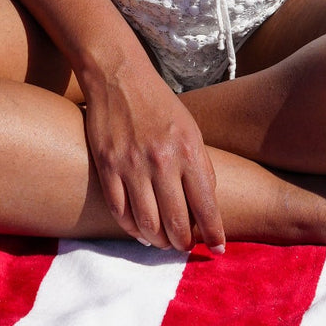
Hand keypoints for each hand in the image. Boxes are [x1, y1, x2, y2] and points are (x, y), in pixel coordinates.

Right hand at [80, 51, 224, 254]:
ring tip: (163, 242)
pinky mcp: (107, 165)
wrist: (119, 76)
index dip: (213, 234)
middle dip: (182, 244)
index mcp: (188, 150)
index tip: (218, 250)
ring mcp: (132, 164)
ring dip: (157, 241)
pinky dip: (131, 228)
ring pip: (147, 224)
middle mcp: (162, 160)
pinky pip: (120, 211)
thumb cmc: (160, 105)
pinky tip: (140, 230)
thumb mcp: (192, 130)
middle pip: (175, 223)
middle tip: (184, 247)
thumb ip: (201, 167)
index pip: (206, 206)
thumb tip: (206, 208)